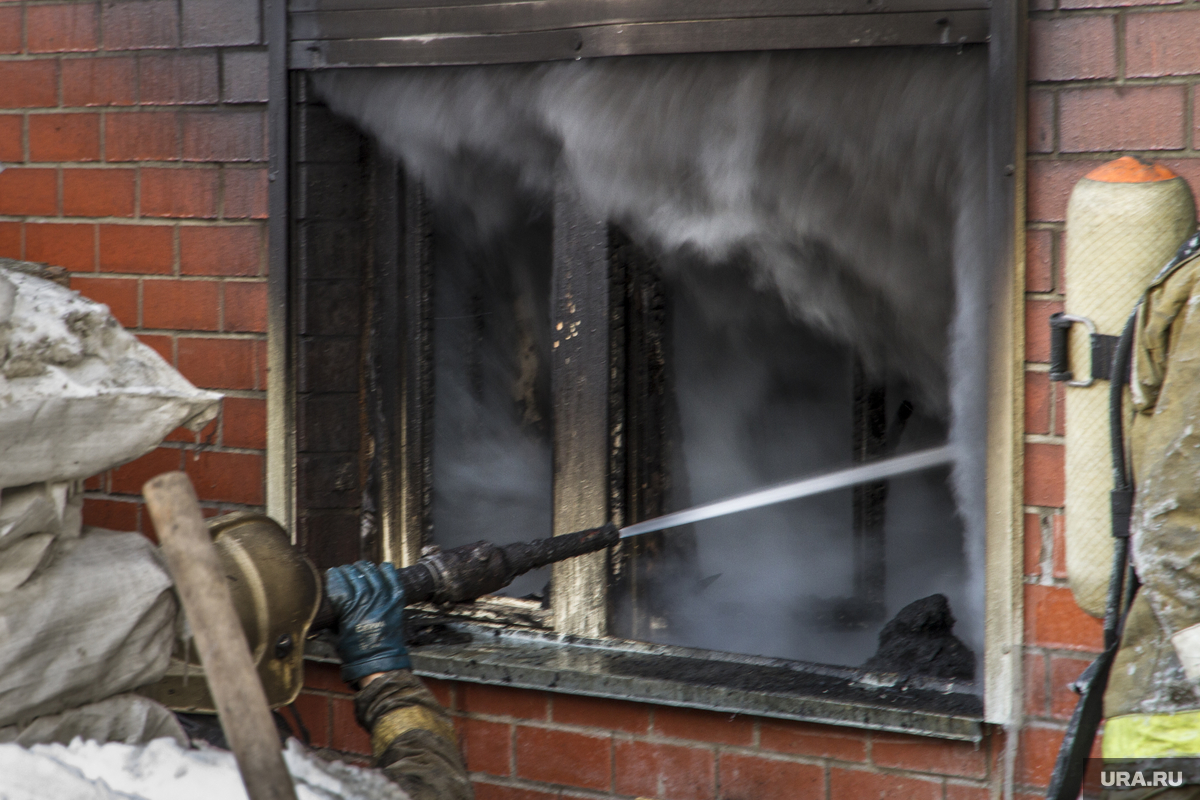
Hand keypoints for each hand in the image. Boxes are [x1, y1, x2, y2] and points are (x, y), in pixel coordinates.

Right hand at [324, 561, 411, 682]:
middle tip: (345, 570)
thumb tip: (324, 607)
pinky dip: (388, 571)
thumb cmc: (355, 652)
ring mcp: (383, 600)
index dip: (334, 576)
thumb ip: (331, 618)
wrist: (379, 662)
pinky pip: (393, 580)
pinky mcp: (396, 602)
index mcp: (348, 608)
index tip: (332, 573)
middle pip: (355, 575)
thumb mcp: (335, 634)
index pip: (338, 582)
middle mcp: (366, 600)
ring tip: (361, 567)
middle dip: (347, 570)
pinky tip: (383, 567)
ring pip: (373, 573)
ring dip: (365, 568)